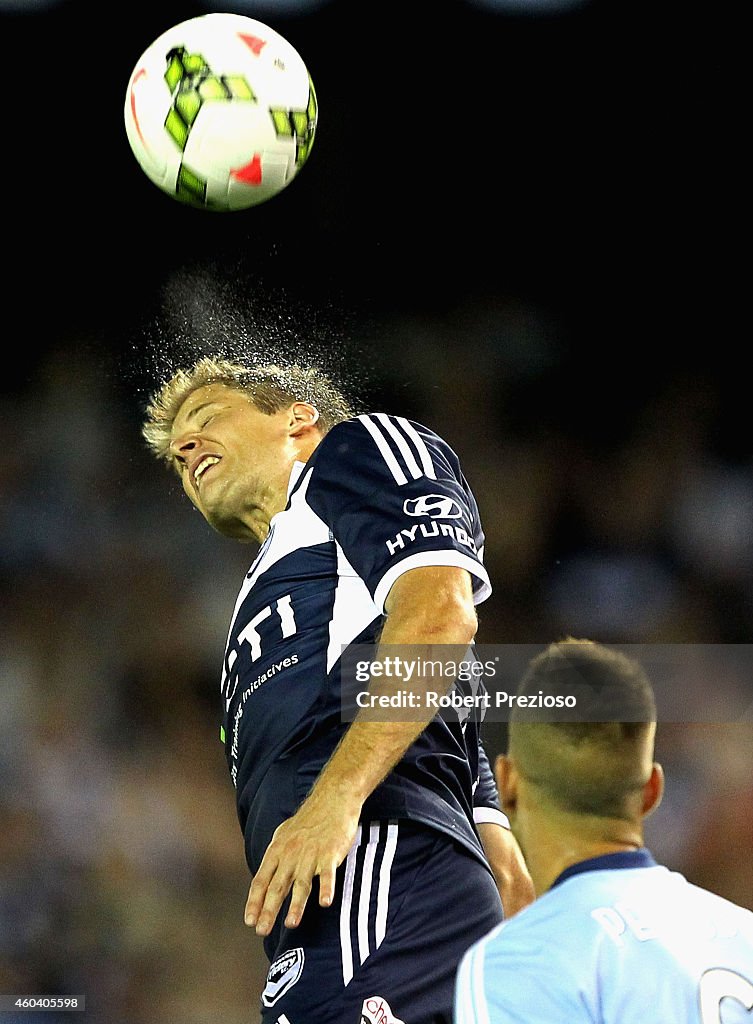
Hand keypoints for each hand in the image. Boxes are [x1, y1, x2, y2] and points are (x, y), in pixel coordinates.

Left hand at [244, 794, 360, 935]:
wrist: (333, 797)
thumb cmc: (309, 818)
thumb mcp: (285, 834)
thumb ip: (276, 857)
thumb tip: (266, 877)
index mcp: (278, 850)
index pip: (261, 880)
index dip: (254, 902)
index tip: (249, 921)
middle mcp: (291, 854)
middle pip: (277, 886)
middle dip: (268, 910)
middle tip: (261, 930)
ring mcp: (311, 854)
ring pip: (302, 883)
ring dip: (296, 905)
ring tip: (290, 924)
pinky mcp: (331, 852)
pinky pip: (328, 874)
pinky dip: (327, 888)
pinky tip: (325, 903)